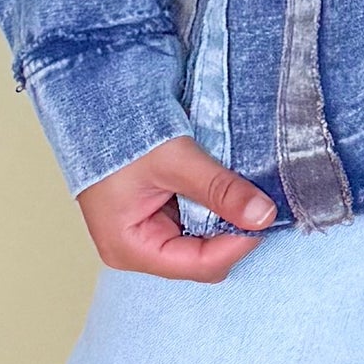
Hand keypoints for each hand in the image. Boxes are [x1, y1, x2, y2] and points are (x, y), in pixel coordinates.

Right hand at [77, 135, 277, 281]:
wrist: (97, 99)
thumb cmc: (120, 131)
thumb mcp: (175, 159)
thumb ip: (220, 188)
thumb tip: (264, 215)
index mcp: (130, 248)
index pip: (199, 265)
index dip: (236, 243)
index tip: (265, 215)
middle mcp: (137, 248)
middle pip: (202, 258)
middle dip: (231, 232)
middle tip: (255, 199)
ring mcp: (146, 231)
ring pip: (202, 240)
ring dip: (224, 217)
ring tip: (239, 188)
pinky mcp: (156, 213)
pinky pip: (195, 220)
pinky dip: (214, 205)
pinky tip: (223, 184)